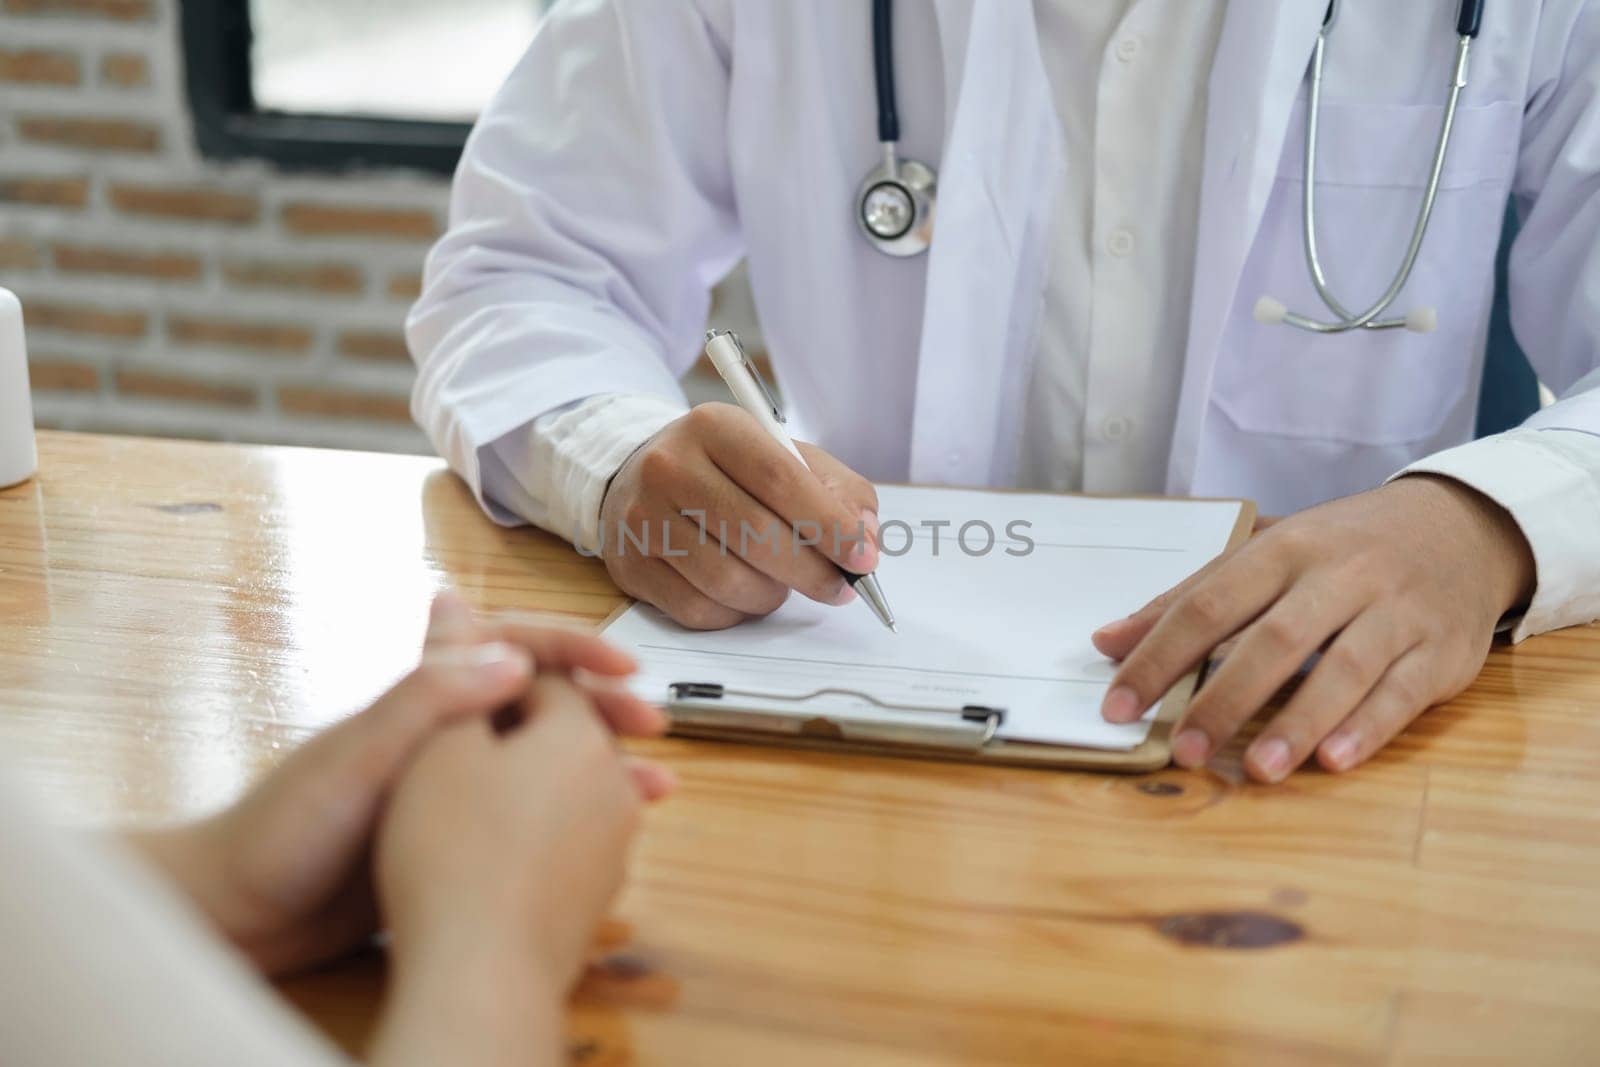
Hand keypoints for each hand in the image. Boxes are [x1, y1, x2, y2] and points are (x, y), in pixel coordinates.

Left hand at [132, 592, 665, 976]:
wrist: (241, 913)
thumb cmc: (284, 828)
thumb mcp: (358, 757)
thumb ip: (427, 701)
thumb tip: (513, 655)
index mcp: (423, 699)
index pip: (513, 645)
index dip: (574, 646)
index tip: (626, 665)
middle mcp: (447, 734)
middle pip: (543, 701)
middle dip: (603, 707)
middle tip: (655, 729)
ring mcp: (454, 787)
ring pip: (546, 761)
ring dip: (600, 765)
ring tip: (655, 789)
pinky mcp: (454, 836)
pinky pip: (531, 816)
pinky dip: (575, 817)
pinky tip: (607, 836)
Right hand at [598, 403, 879, 629]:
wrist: (638, 478)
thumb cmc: (726, 470)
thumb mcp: (782, 455)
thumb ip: (836, 489)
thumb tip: (865, 538)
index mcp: (715, 427)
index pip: (781, 479)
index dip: (829, 524)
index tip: (864, 556)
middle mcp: (671, 467)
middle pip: (756, 534)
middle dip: (812, 572)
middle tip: (841, 587)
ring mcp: (643, 518)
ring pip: (728, 580)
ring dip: (772, 595)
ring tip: (785, 585)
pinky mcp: (631, 566)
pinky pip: (698, 610)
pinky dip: (736, 614)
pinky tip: (746, 596)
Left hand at [1093, 476, 1535, 782]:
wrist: (1460, 525)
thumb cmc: (1341, 549)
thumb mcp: (1265, 555)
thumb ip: (1188, 599)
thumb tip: (1106, 642)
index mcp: (1283, 550)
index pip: (1208, 605)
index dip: (1159, 656)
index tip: (1118, 705)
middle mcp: (1340, 577)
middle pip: (1274, 639)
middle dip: (1223, 698)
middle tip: (1183, 749)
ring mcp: (1395, 613)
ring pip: (1344, 669)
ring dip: (1297, 723)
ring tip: (1257, 769)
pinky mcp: (1441, 651)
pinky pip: (1403, 692)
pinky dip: (1367, 727)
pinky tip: (1333, 760)